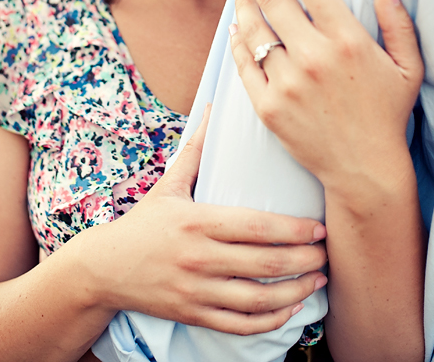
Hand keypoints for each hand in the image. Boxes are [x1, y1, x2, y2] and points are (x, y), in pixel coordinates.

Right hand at [84, 106, 327, 334]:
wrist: (105, 268)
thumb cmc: (144, 222)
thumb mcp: (169, 183)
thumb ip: (196, 148)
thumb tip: (213, 107)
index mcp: (197, 221)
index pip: (256, 227)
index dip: (293, 230)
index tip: (319, 228)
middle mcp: (199, 258)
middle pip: (264, 264)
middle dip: (304, 261)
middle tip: (328, 254)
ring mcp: (196, 291)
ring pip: (257, 300)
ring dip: (295, 293)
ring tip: (318, 280)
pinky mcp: (193, 315)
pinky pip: (239, 325)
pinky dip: (270, 321)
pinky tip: (290, 309)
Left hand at [230, 0, 423, 202]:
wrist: (364, 171)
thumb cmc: (387, 115)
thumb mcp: (407, 68)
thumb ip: (398, 23)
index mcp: (348, 41)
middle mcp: (314, 57)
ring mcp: (287, 83)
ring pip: (256, 30)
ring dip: (245, 3)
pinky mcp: (268, 107)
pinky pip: (246, 65)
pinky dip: (239, 43)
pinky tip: (237, 28)